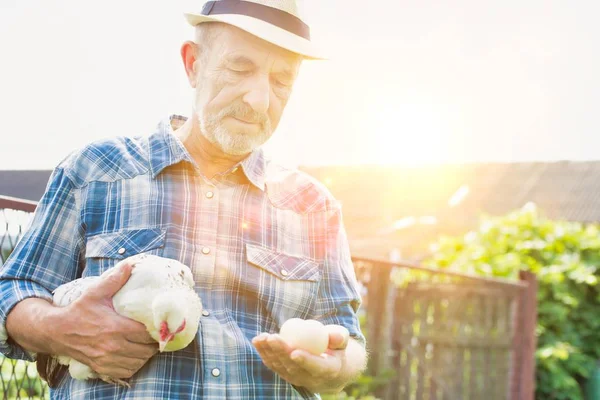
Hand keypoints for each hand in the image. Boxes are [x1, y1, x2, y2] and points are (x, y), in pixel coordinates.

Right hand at [49, 261, 157, 378]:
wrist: (56, 332)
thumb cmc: (79, 311)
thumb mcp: (96, 292)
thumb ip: (114, 279)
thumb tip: (129, 264)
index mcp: (115, 327)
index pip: (146, 334)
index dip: (157, 331)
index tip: (159, 325)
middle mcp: (113, 346)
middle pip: (147, 350)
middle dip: (153, 343)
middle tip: (155, 334)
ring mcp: (107, 359)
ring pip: (139, 362)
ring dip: (145, 354)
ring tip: (145, 343)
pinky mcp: (102, 368)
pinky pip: (128, 371)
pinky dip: (134, 364)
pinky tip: (134, 354)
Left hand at [252, 324, 349, 392]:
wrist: (329, 366)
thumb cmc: (336, 347)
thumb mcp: (342, 339)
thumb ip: (339, 337)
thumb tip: (334, 336)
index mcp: (328, 370)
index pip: (316, 367)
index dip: (306, 361)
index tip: (295, 352)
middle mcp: (311, 379)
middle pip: (294, 367)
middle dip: (281, 352)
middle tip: (273, 338)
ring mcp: (297, 379)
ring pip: (280, 367)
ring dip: (269, 352)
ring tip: (261, 337)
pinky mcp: (286, 375)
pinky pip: (273, 365)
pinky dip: (264, 353)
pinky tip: (258, 341)